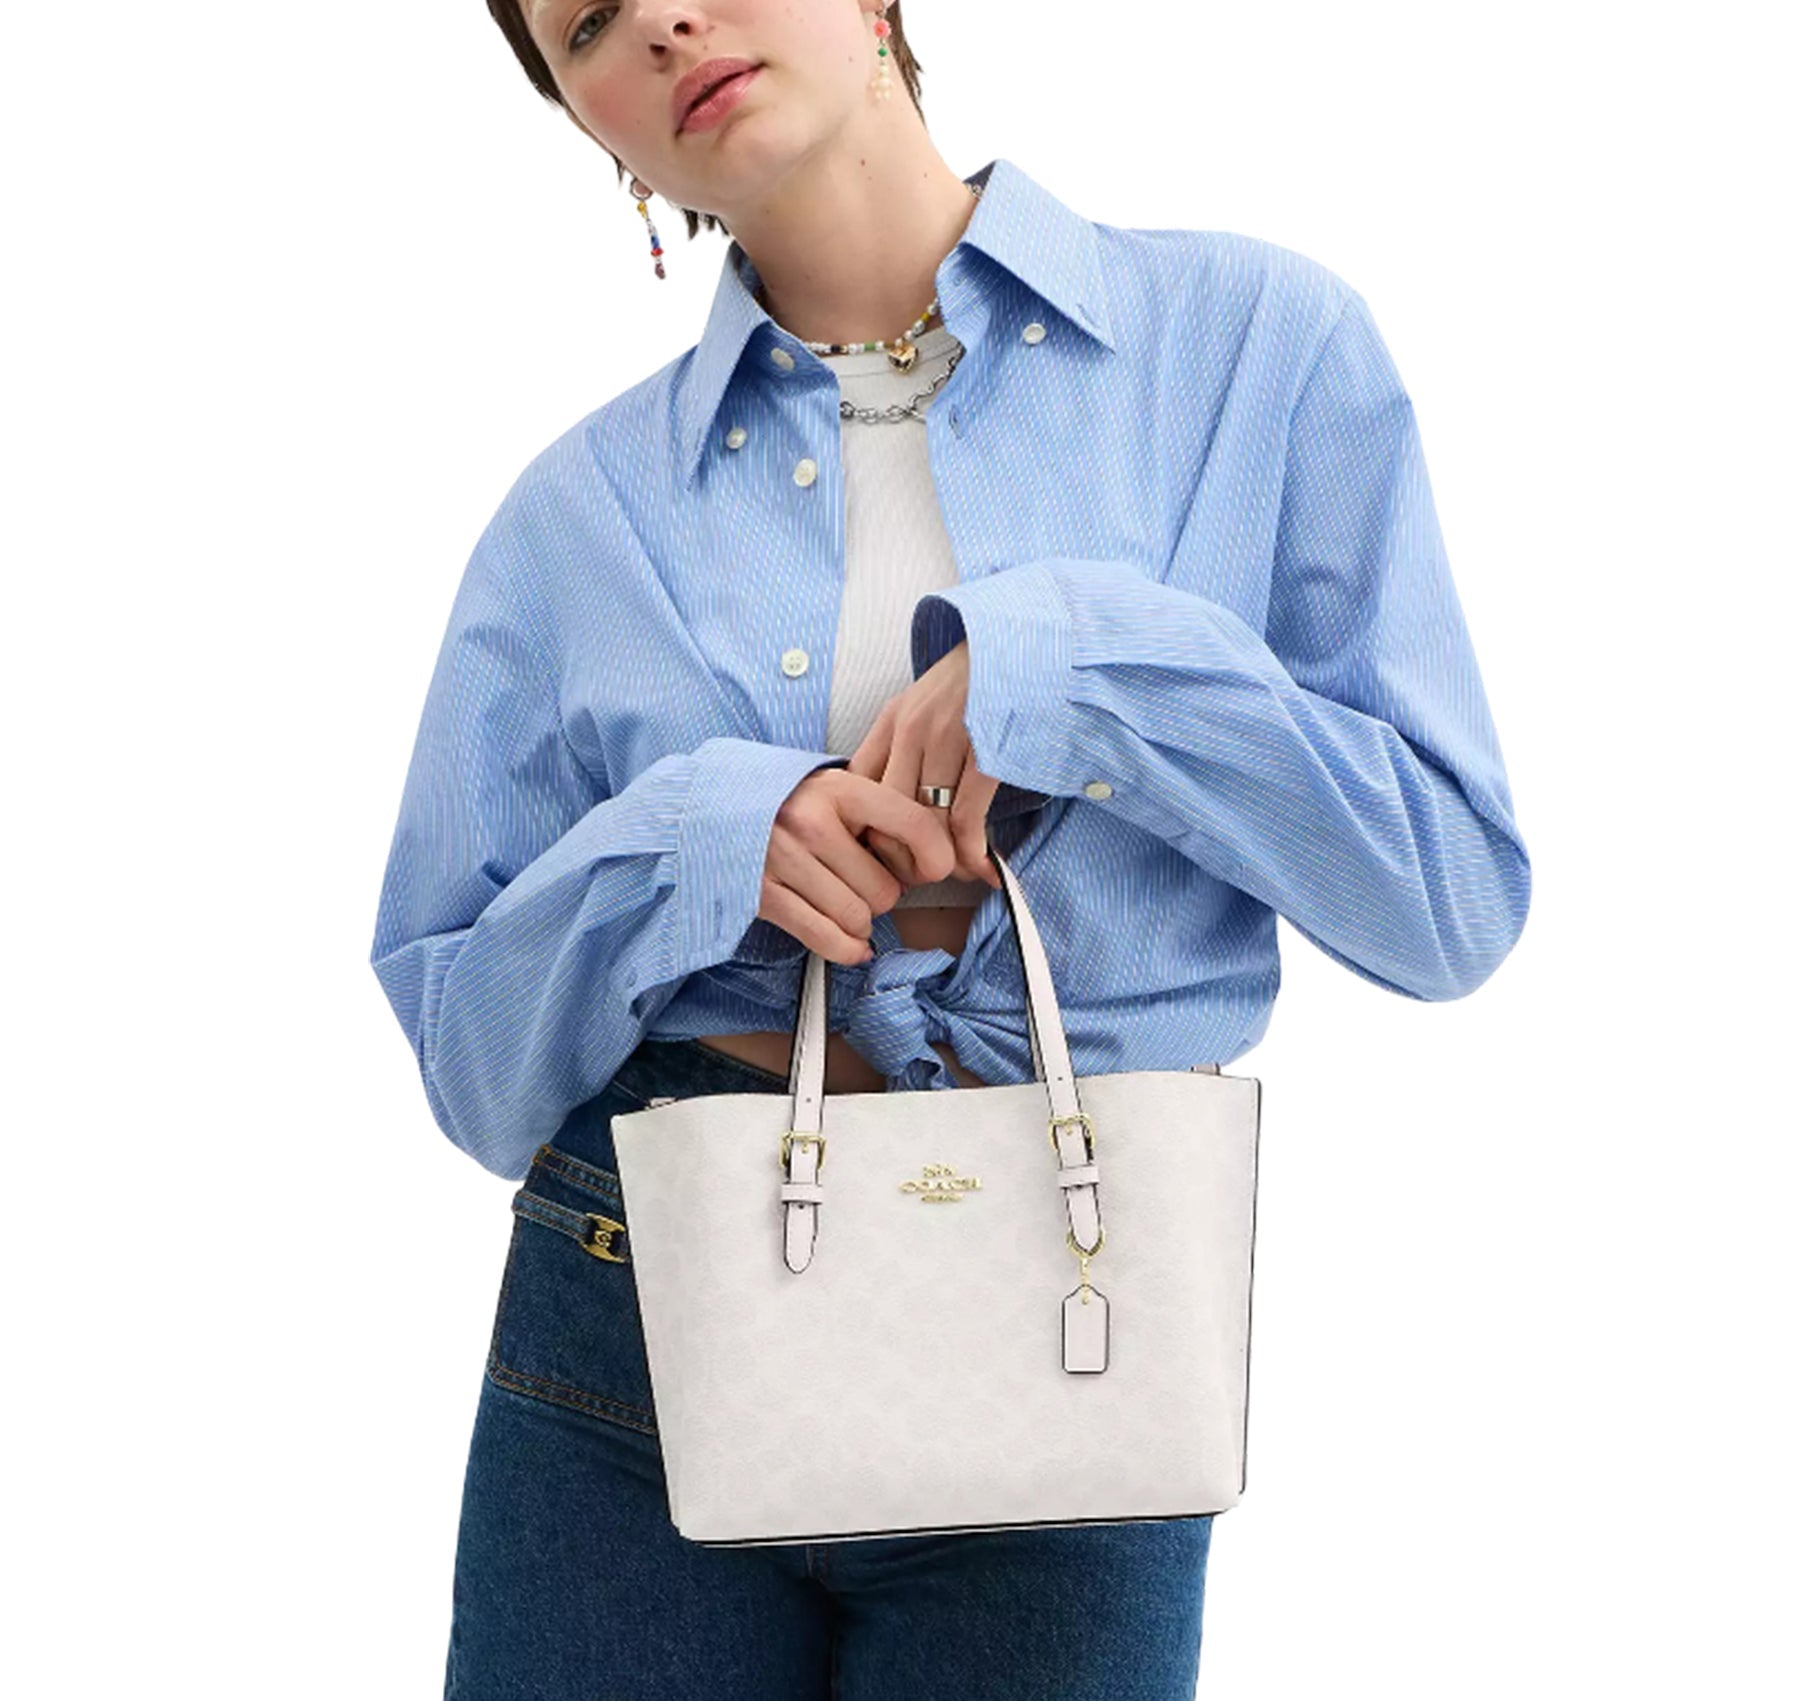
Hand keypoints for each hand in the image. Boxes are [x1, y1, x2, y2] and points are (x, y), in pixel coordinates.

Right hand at [759, 769, 960, 964]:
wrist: (708, 807)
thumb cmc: (783, 801)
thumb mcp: (832, 786)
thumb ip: (879, 811)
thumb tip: (935, 858)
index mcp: (837, 788)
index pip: (913, 824)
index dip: (936, 857)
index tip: (934, 869)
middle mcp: (810, 822)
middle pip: (886, 890)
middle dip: (881, 895)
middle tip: (862, 880)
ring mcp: (783, 860)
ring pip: (858, 918)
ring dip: (858, 920)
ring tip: (840, 896)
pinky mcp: (762, 896)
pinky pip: (826, 938)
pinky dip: (846, 949)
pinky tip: (851, 943)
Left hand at [846, 640, 1002, 890]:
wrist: (1029, 641)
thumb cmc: (981, 680)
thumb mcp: (927, 701)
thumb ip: (906, 744)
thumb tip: (896, 805)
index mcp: (893, 719)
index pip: (857, 790)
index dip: (868, 832)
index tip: (890, 855)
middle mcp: (912, 728)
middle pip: (887, 815)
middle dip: (904, 857)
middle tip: (926, 875)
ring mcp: (948, 737)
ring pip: (925, 824)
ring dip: (943, 862)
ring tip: (960, 873)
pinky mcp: (986, 750)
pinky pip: (965, 819)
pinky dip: (972, 853)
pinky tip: (984, 867)